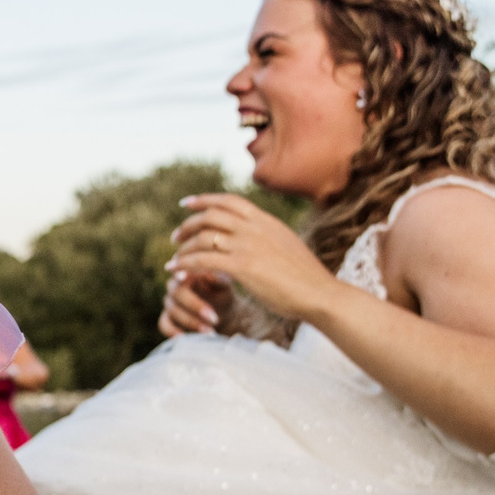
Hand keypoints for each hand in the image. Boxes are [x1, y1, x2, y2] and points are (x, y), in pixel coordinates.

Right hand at [160, 269, 235, 336]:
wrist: (223, 314)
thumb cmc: (223, 295)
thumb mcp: (225, 285)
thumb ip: (219, 278)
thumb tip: (211, 274)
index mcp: (186, 273)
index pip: (179, 270)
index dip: (180, 274)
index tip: (185, 278)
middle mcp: (174, 286)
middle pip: (176, 292)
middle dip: (195, 306)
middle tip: (214, 318)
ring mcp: (169, 303)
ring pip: (172, 310)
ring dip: (191, 322)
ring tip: (211, 332)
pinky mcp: (167, 318)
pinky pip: (164, 325)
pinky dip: (174, 332)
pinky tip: (187, 339)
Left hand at [167, 194, 337, 326]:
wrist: (320, 294)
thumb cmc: (306, 278)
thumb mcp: (285, 246)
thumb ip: (266, 238)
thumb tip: (252, 239)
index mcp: (266, 221)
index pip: (229, 201)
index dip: (204, 199)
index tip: (186, 204)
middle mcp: (255, 228)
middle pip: (210, 216)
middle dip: (188, 224)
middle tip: (176, 238)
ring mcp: (248, 246)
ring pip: (203, 238)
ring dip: (183, 249)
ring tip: (174, 261)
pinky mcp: (242, 266)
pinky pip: (202, 260)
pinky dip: (184, 265)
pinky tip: (176, 272)